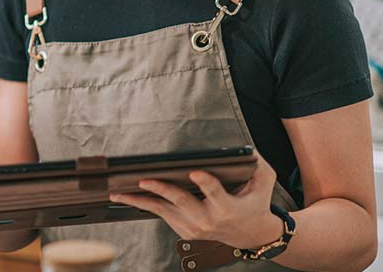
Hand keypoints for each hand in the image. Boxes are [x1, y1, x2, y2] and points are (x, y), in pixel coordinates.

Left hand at [110, 155, 284, 248]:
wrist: (250, 234)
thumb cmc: (256, 202)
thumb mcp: (264, 183)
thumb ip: (258, 166)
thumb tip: (248, 148)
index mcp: (228, 208)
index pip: (216, 193)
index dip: (206, 183)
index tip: (195, 172)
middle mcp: (209, 220)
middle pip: (182, 202)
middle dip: (162, 189)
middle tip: (144, 180)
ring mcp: (195, 228)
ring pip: (164, 210)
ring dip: (139, 201)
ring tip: (118, 193)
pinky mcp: (184, 230)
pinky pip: (162, 214)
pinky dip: (144, 204)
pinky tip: (127, 197)